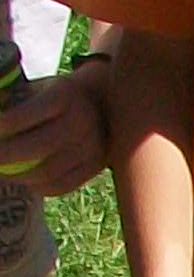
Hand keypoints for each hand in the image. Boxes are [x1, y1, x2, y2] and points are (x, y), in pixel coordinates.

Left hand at [0, 62, 110, 196]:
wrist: (101, 105)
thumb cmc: (56, 97)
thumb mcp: (40, 89)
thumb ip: (16, 103)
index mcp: (64, 94)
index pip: (27, 113)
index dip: (5, 124)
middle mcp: (81, 120)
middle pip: (38, 146)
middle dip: (6, 155)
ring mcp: (91, 146)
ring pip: (49, 171)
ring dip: (19, 176)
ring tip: (3, 173)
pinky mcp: (95, 167)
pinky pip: (62, 185)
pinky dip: (38, 187)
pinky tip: (24, 182)